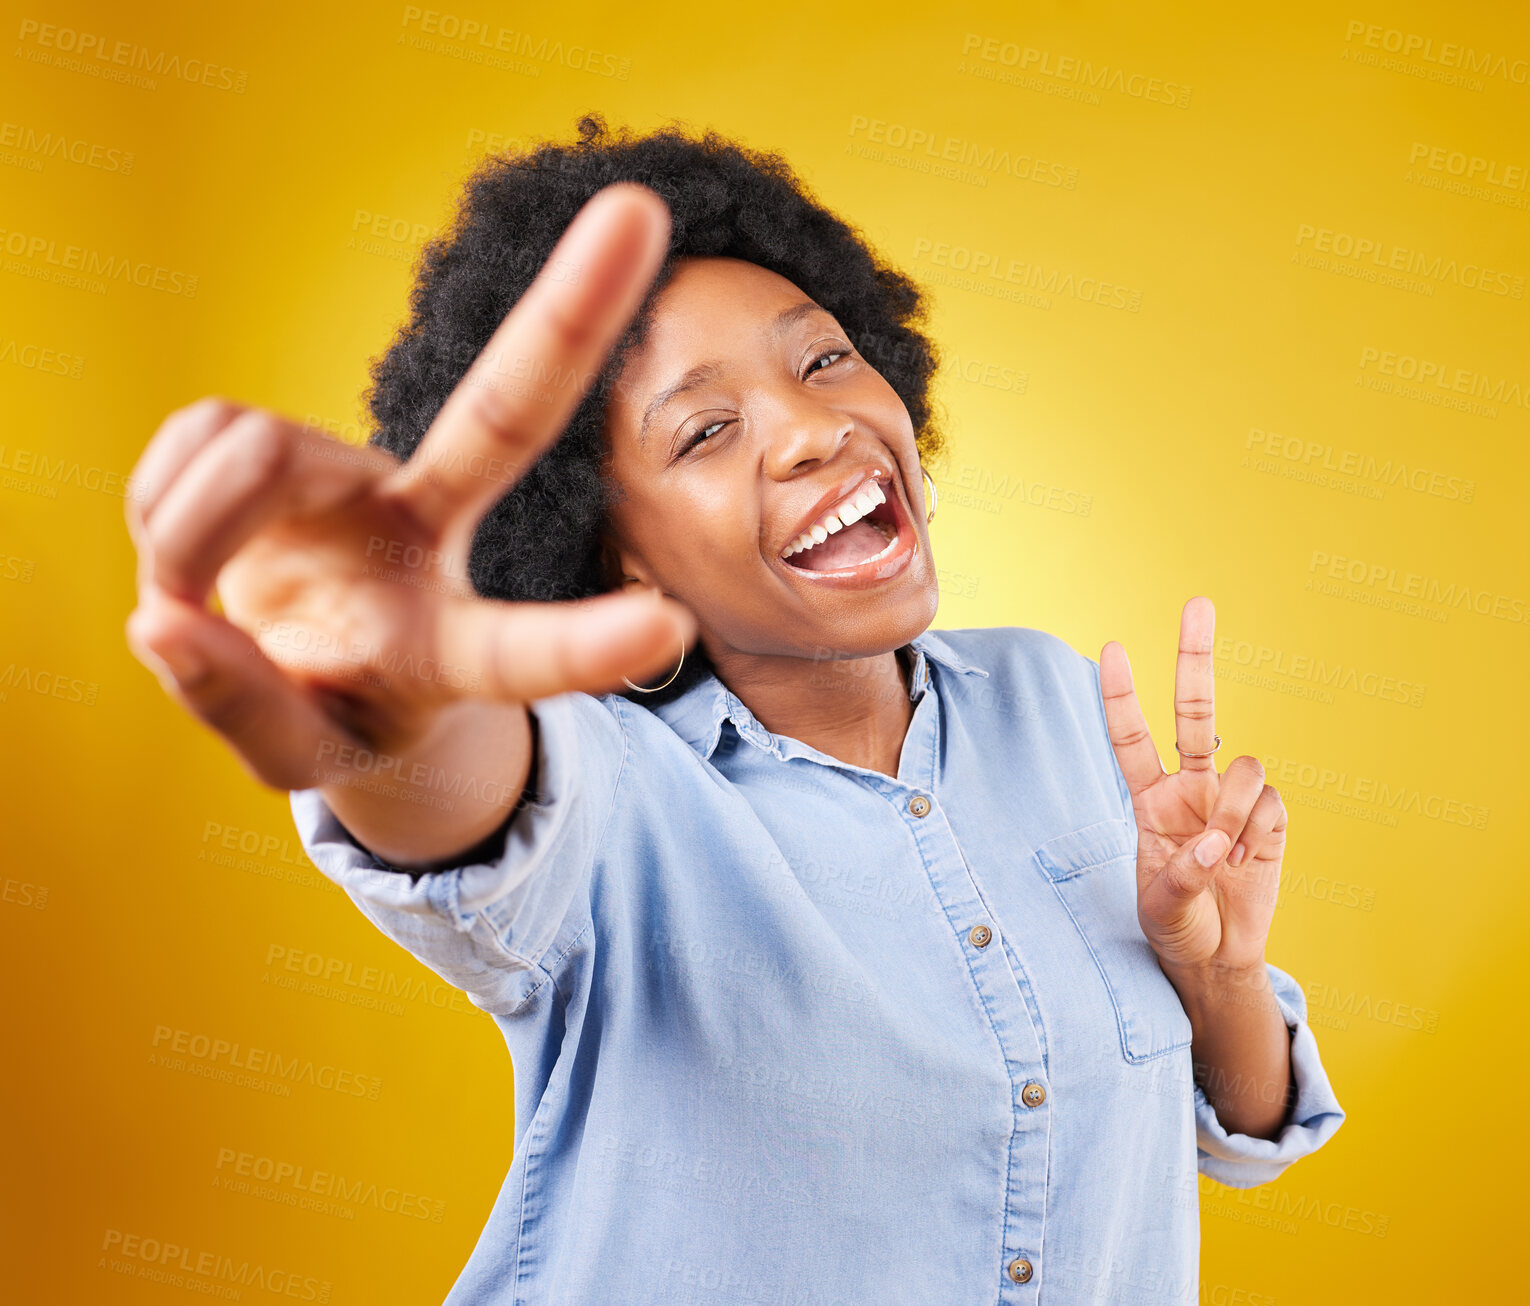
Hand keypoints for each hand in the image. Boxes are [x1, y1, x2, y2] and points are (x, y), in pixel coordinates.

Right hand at [125, 183, 695, 790]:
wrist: (296, 663)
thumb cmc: (327, 712)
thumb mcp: (299, 754)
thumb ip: (242, 710)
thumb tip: (166, 620)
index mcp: (455, 646)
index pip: (521, 651)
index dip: (585, 646)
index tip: (670, 631)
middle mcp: (430, 535)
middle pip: (504, 417)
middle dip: (572, 315)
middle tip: (640, 209)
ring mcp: (360, 476)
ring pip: (250, 452)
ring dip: (188, 536)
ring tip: (202, 594)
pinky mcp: (284, 439)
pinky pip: (195, 436)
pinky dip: (163, 503)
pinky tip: (203, 541)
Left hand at [1099, 597, 1286, 976]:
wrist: (1216, 957)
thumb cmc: (1176, 926)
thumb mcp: (1160, 906)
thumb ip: (1182, 873)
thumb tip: (1215, 840)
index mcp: (1148, 799)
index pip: (1130, 736)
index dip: (1120, 694)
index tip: (1110, 647)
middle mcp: (1189, 786)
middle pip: (1194, 710)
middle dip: (1195, 657)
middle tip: (1198, 602)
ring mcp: (1229, 799)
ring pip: (1242, 765)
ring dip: (1232, 811)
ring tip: (1223, 856)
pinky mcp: (1269, 818)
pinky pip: (1268, 802)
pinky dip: (1256, 831)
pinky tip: (1246, 860)